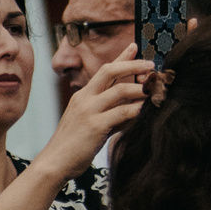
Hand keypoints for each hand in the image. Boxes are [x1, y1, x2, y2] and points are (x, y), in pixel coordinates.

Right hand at [38, 48, 155, 179]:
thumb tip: (134, 107)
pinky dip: (138, 110)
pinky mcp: (95, 126)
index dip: (121, 57)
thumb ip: (110, 112)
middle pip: (111, 71)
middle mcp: (85, 98)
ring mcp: (89, 111)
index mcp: (83, 95)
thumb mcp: (90, 122)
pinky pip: (122, 113)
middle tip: (152, 66)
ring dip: (141, 89)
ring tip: (155, 90)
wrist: (55, 162)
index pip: (104, 70)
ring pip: (120, 90)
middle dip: (134, 65)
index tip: (135, 46)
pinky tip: (148, 110)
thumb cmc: (74, 145)